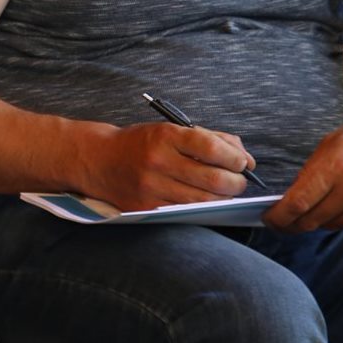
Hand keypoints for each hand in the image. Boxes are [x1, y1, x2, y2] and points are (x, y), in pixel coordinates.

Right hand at [79, 121, 253, 211]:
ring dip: (223, 198)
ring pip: (204, 201)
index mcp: (165, 136)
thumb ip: (210, 138)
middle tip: (239, 180)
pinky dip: (201, 207)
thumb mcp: (170, 130)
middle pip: (214, 180)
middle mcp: (158, 161)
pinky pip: (186, 212)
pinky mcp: (147, 207)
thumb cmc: (140, 143)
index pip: (212, 148)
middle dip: (237, 182)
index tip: (243, 162)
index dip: (236, 158)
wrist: (98, 160)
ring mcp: (151, 187)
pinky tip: (203, 200)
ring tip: (224, 191)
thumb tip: (245, 158)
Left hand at [263, 109, 342, 239]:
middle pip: (311, 220)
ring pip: (332, 227)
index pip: (296, 204)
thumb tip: (292, 199)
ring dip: (322, 219)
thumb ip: (312, 171)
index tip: (269, 220)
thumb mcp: (333, 142)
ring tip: (328, 202)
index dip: (278, 217)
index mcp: (335, 166)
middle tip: (286, 221)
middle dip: (293, 223)